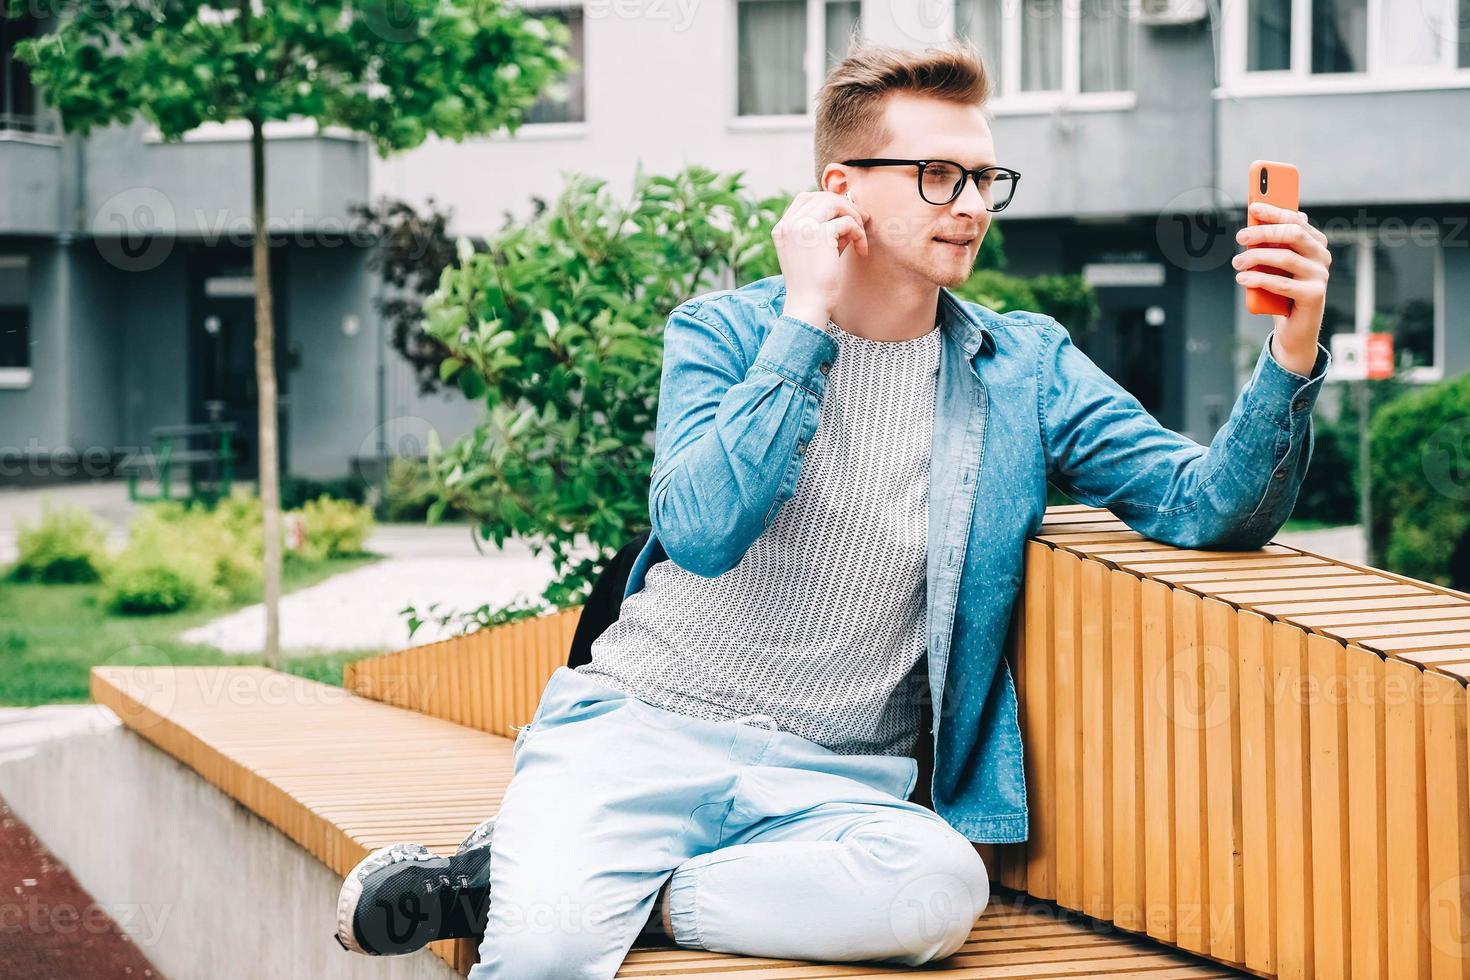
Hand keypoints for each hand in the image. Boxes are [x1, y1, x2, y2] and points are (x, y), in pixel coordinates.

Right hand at [771, 190, 869, 326]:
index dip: (828, 202)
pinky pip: (847, 222)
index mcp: (782, 229)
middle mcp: (789, 224)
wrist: (808, 306)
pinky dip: (859, 234)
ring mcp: (802, 227)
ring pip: (834, 203)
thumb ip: (823, 231)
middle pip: (821, 197)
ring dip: (853, 216)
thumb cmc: (813, 285)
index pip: (805, 199)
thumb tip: (849, 213)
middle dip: (845, 206)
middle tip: (862, 220)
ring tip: (861, 235)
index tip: (844, 215)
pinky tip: (862, 251)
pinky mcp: (819, 234)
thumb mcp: (813, 253)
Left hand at [1233, 201, 1330, 375]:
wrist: (1294, 326)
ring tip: (1237, 262)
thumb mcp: (1275, 264)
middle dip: (1264, 232)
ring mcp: (1320, 275)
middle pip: (1293, 235)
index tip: (1254, 207)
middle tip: (1240, 236)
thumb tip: (1255, 218)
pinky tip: (1243, 278)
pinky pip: (1282, 284)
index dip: (1275, 212)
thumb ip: (1271, 243)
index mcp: (1315, 243)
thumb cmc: (1282, 289)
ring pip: (1286, 258)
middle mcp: (1322, 256)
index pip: (1296, 221)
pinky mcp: (1314, 295)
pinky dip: (1260, 279)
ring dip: (1256, 257)